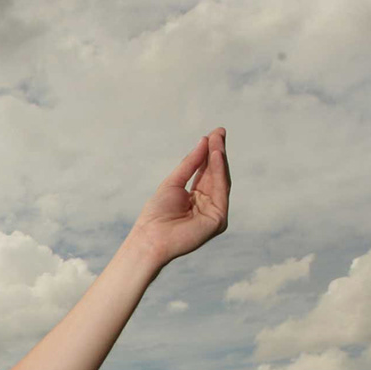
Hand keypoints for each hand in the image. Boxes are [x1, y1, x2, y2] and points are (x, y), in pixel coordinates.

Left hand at [128, 127, 228, 266]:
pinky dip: (218, 172)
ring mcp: (214, 212)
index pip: (206, 171)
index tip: (214, 133)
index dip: (210, 152)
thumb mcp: (173, 182)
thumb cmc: (156, 214)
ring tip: (217, 141)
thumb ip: (190, 163)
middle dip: (217, 152)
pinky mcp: (218, 219)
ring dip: (219, 159)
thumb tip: (205, 140)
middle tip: (219, 132)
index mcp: (196, 198)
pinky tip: (215, 156)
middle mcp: (207, 204)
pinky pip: (220, 190)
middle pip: (216, 174)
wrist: (150, 238)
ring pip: (221, 180)